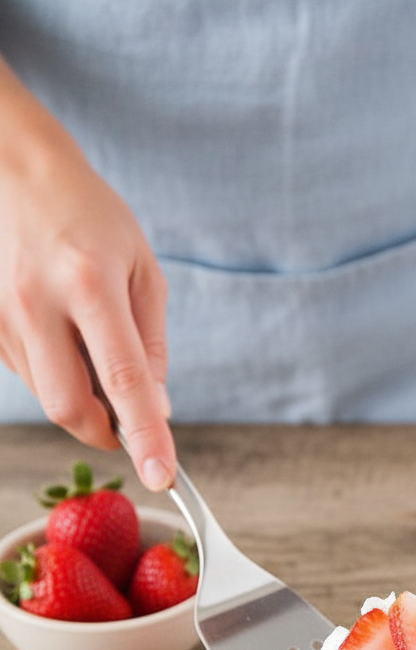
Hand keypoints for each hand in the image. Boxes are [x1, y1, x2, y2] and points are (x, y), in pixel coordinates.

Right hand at [0, 60, 174, 489]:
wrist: (12, 167)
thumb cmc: (88, 214)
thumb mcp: (142, 268)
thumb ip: (151, 343)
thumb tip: (157, 407)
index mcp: (90, 284)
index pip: (123, 380)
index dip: (145, 435)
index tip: (161, 476)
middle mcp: (38, 303)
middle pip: (70, 407)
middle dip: (104, 429)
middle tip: (126, 417)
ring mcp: (3, 315)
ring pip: (48, 396)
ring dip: (81, 396)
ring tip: (93, 348)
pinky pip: (28, 374)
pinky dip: (56, 373)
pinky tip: (64, 335)